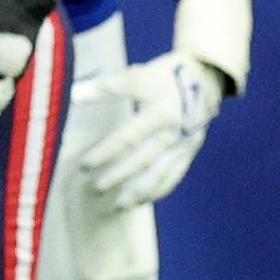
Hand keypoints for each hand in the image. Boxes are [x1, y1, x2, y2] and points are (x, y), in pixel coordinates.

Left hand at [75, 51, 227, 208]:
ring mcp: (184, 145)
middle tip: (97, 188)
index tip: (85, 166)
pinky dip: (158, 190)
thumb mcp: (139, 76)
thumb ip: (107, 87)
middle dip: (119, 176)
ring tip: (119, 204)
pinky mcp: (190, 152)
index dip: (106, 153)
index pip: (128, 138)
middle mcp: (173, 133)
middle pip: (143, 161)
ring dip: (139, 192)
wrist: (207, 78)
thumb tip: (72, 95)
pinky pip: (174, 176)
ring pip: (161, 174)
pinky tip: (141, 200)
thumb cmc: (167, 75)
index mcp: (159, 112)